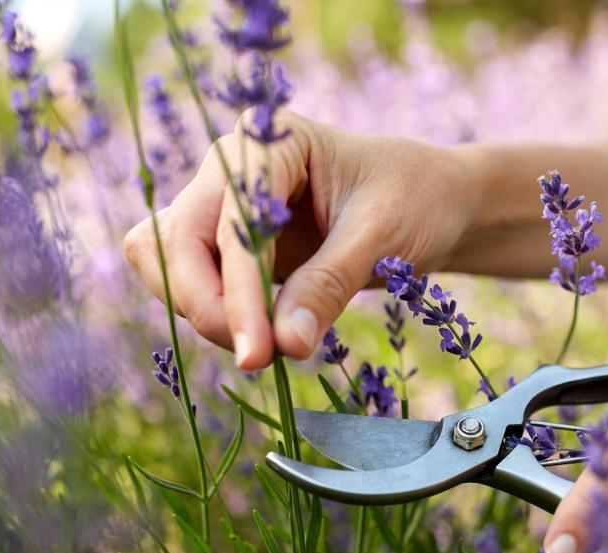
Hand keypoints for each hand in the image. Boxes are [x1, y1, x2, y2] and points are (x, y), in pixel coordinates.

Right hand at [124, 110, 477, 368]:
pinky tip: (262, 336)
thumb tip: (284, 344)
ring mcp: (224, 203)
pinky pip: (192, 282)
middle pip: (173, 239)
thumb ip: (329, 285)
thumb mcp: (382, 237)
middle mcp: (233, 165)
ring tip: (268, 347)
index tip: (258, 352)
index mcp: (269, 140)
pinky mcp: (228, 244)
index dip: (235, 292)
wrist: (437, 202)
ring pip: (169, 263)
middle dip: (207, 304)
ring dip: (205, 312)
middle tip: (258, 357)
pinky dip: (215, 315)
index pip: (228, 222)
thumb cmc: (418, 200)